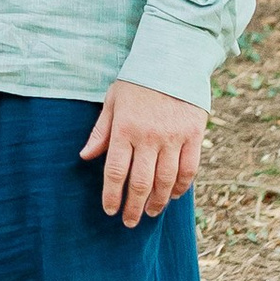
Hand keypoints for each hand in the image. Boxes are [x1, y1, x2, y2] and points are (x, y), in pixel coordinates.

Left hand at [81, 81, 203, 222]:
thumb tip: (85, 156)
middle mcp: (149, 137)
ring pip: (166, 181)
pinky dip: (181, 187)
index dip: (112, 196)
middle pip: (141, 182)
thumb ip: (101, 131)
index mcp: (125, 129)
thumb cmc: (138, 81)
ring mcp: (174, 137)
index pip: (116, 171)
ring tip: (150, 213)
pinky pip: (189, 169)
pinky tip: (174, 195)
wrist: (174, 58)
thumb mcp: (113, 101)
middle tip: (129, 222)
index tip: (110, 210)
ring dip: (158, 202)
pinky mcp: (194, 135)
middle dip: (134, 206)